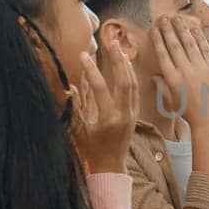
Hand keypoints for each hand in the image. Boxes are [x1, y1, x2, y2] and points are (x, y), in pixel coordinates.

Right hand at [71, 35, 138, 172]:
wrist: (110, 166)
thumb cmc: (90, 149)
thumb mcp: (78, 129)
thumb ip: (75, 107)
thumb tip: (72, 85)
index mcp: (108, 119)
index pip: (100, 88)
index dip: (91, 70)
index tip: (83, 55)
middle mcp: (124, 115)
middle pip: (124, 81)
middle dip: (118, 60)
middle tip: (112, 42)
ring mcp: (132, 114)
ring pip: (133, 84)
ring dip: (126, 65)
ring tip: (119, 48)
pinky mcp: (136, 114)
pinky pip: (135, 91)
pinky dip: (130, 75)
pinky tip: (125, 65)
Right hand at [150, 15, 208, 125]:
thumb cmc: (190, 114)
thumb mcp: (171, 101)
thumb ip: (162, 86)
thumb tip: (153, 75)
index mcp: (172, 79)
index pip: (163, 54)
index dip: (158, 39)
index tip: (154, 28)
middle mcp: (185, 72)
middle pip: (174, 45)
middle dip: (168, 30)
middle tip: (163, 17)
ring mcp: (200, 69)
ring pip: (189, 44)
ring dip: (182, 29)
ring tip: (177, 18)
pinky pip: (205, 49)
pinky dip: (199, 37)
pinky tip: (194, 28)